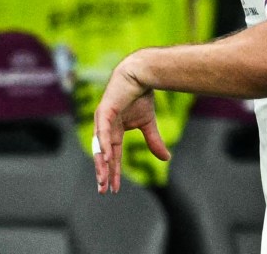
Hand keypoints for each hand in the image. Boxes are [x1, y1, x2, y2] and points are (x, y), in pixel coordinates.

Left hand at [93, 53, 170, 193]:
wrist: (141, 74)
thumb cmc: (142, 96)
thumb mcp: (148, 123)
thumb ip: (154, 141)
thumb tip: (166, 159)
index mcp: (114, 132)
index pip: (112, 156)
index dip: (113, 172)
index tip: (114, 189)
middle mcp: (105, 128)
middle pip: (103, 155)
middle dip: (103, 173)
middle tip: (103, 191)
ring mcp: (102, 120)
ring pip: (100, 147)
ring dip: (101, 164)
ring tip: (103, 179)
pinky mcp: (104, 112)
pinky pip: (103, 132)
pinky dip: (103, 145)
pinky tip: (104, 158)